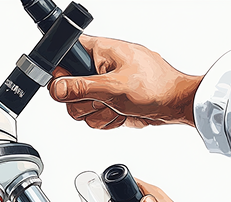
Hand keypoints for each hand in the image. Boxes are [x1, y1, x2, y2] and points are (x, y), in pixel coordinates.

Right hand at [49, 35, 202, 128]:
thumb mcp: (114, 87)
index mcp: (99, 52)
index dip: (63, 76)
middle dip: (85, 103)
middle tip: (104, 100)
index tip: (74, 88)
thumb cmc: (155, 87)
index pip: (64, 59)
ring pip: (80, 109)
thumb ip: (82, 87)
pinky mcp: (107, 103)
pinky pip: (93, 118)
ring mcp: (102, 88)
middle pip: (69, 92)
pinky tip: (120, 112)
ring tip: (117, 106)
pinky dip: (107, 120)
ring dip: (99, 114)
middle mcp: (97, 69)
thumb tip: (57, 88)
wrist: (173, 105)